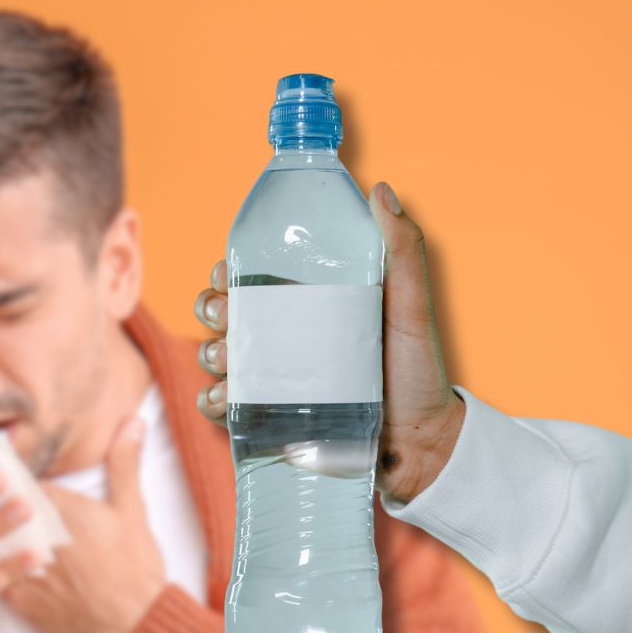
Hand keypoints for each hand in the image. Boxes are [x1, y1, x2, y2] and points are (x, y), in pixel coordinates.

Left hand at [1, 417, 165, 632]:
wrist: (134, 625)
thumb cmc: (135, 566)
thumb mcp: (132, 510)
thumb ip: (124, 463)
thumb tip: (132, 422)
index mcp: (60, 508)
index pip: (19, 481)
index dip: (8, 474)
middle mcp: (34, 536)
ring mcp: (23, 570)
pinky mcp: (20, 602)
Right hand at [194, 181, 465, 503]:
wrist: (421, 442)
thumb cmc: (419, 372)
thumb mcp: (412, 307)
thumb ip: (403, 250)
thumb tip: (380, 190)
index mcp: (307, 304)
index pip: (251, 278)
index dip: (227, 273)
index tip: (227, 275)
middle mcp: (285, 338)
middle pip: (224, 313)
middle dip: (211, 309)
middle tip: (227, 316)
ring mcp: (274, 379)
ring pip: (217, 357)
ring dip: (210, 352)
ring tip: (229, 360)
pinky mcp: (270, 420)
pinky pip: (225, 407)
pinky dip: (213, 401)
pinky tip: (226, 398)